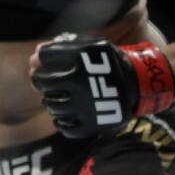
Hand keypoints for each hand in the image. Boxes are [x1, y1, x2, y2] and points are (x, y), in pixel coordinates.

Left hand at [30, 33, 174, 138]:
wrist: (138, 85)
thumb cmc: (108, 63)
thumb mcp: (90, 47)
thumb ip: (62, 48)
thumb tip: (36, 54)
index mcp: (79, 69)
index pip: (42, 64)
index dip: (40, 63)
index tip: (43, 65)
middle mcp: (80, 89)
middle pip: (42, 85)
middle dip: (40, 81)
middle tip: (46, 82)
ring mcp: (85, 110)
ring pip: (50, 106)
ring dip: (50, 100)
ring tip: (57, 97)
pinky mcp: (90, 127)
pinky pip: (64, 127)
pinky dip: (60, 121)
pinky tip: (65, 113)